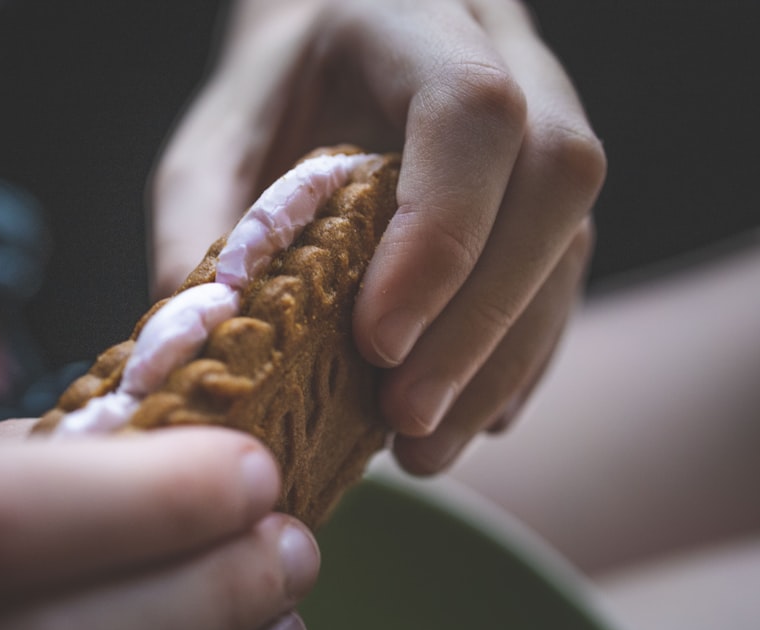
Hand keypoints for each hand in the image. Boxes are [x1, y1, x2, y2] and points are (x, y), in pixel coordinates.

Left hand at [151, 0, 604, 473]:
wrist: (325, 56)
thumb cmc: (265, 101)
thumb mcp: (209, 146)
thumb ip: (200, 229)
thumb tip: (206, 345)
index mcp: (411, 21)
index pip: (471, 113)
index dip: (440, 234)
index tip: (377, 341)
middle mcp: (503, 60)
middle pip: (554, 178)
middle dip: (482, 318)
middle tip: (406, 419)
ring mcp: (544, 123)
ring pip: (571, 239)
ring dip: (503, 359)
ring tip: (428, 446)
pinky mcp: (546, 195)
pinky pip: (565, 276)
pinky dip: (520, 357)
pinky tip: (471, 415)